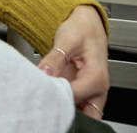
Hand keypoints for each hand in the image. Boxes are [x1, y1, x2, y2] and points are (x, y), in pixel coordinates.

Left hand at [38, 5, 109, 119]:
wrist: (87, 23)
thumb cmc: (82, 28)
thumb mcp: (67, 39)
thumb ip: (55, 58)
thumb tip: (44, 73)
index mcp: (97, 77)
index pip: (74, 96)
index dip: (55, 94)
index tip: (40, 89)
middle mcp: (97, 89)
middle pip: (82, 113)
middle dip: (62, 109)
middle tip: (42, 98)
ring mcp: (90, 93)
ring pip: (79, 113)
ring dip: (62, 108)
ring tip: (44, 96)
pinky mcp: (81, 92)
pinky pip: (74, 105)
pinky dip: (62, 104)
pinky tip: (48, 95)